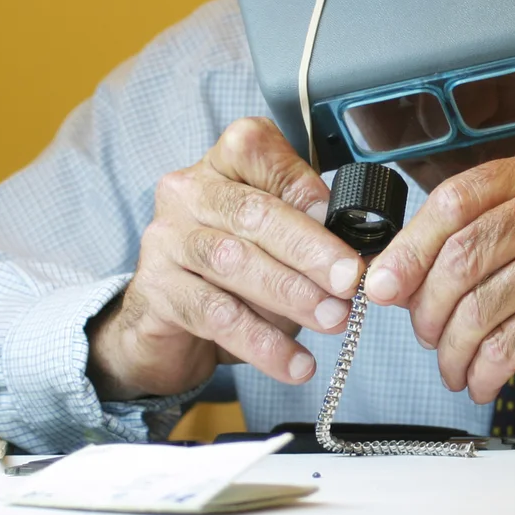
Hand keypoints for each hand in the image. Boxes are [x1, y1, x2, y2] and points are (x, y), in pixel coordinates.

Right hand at [87, 117, 363, 400]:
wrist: (166, 326)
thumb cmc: (236, 274)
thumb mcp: (276, 244)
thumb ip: (310, 234)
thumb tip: (359, 257)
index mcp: (223, 164)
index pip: (259, 151)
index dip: (305, 187)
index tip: (346, 226)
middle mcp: (188, 191)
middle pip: (253, 212)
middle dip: (311, 250)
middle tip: (351, 282)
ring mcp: (166, 238)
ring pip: (234, 262)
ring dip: (291, 295)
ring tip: (333, 321)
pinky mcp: (155, 289)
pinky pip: (216, 316)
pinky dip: (263, 343)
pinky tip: (296, 363)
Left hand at [363, 146, 514, 418]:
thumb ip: (485, 246)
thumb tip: (399, 273)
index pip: (458, 198)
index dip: (410, 245)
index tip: (383, 281)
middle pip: (461, 251)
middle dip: (426, 305)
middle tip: (423, 336)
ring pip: (478, 303)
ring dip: (454, 348)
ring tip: (456, 367)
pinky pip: (505, 342)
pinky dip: (483, 370)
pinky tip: (484, 380)